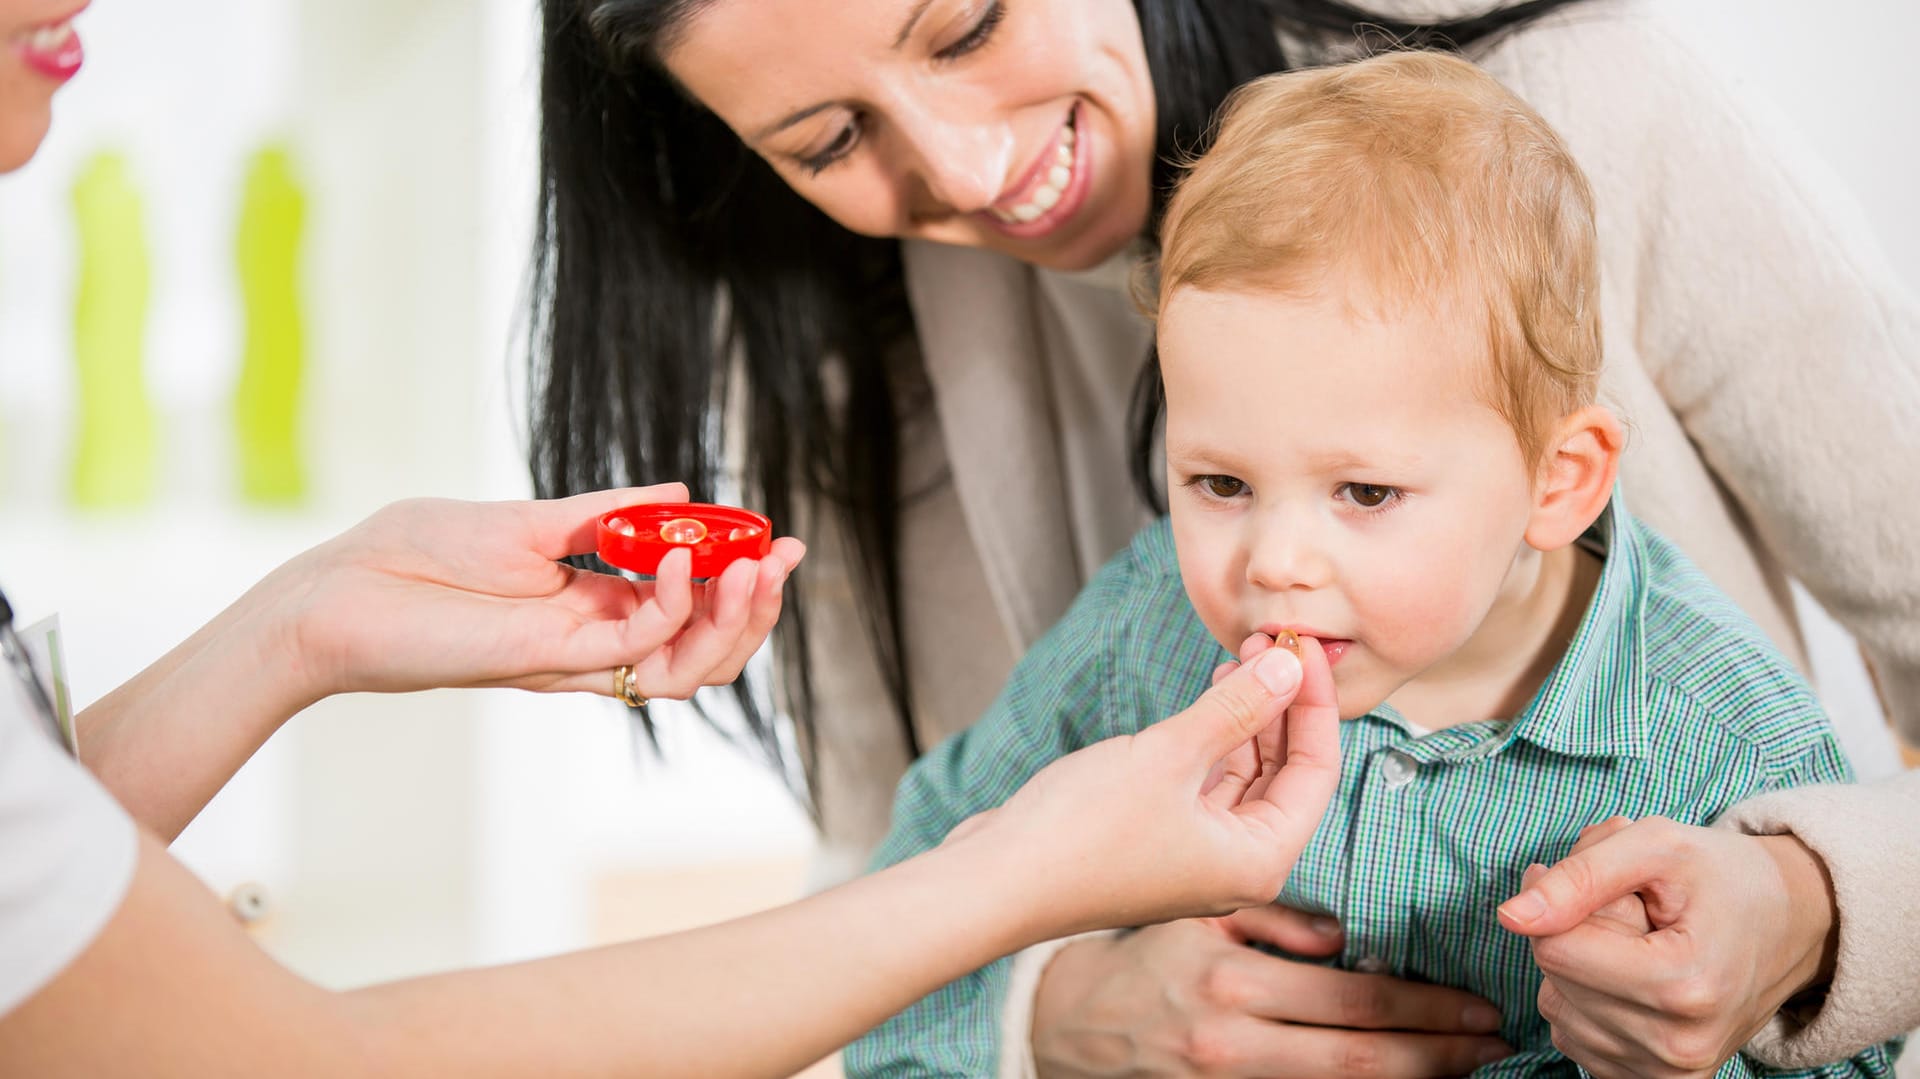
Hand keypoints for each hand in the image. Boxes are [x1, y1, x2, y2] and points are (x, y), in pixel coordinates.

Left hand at [271, 484, 805, 704]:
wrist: (338, 592)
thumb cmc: (415, 554)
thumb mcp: (528, 521)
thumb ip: (607, 513)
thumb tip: (681, 492)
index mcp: (593, 607)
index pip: (691, 611)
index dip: (741, 582)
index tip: (779, 539)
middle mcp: (593, 641)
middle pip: (704, 649)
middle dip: (757, 607)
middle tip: (784, 556)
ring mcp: (574, 656)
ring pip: (685, 667)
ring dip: (732, 619)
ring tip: (755, 564)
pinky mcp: (548, 658)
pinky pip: (634, 649)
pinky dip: (670, 606)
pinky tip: (680, 556)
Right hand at [955, 640, 1338, 937]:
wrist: (995, 882)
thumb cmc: (1081, 833)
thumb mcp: (1169, 755)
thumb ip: (1237, 708)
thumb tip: (1291, 666)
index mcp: (1257, 861)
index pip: (1315, 772)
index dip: (1315, 703)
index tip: (1304, 646)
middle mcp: (1233, 867)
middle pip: (1283, 776)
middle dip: (1281, 706)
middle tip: (1272, 643)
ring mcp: (1193, 858)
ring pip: (1242, 779)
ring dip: (1245, 719)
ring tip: (1241, 659)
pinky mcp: (1156, 843)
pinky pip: (1203, 787)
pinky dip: (1210, 742)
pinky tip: (1206, 700)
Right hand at [1031, 910, 1511, 1078]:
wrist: (1066, 1020)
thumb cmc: (1142, 956)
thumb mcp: (1202, 919)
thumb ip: (1275, 921)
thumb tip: (1344, 936)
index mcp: (1234, 983)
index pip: (1355, 1000)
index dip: (1426, 1008)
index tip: (1479, 1007)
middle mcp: (1234, 1043)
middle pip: (1361, 1061)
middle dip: (1439, 1056)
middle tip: (1497, 1044)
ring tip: (1467, 1071)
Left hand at [1498, 815, 1837, 1077]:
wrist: (1789, 924)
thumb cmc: (1722, 877)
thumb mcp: (1655, 844)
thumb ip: (1578, 876)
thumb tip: (1511, 916)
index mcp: (1684, 986)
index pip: (1555, 949)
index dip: (1570, 903)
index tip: (1618, 890)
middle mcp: (1677, 1045)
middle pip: (1555, 978)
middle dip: (1581, 934)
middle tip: (1641, 916)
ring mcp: (1668, 1072)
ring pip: (1558, 1007)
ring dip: (1585, 968)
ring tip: (1645, 946)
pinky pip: (1572, 1034)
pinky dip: (1591, 1000)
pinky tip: (1637, 980)